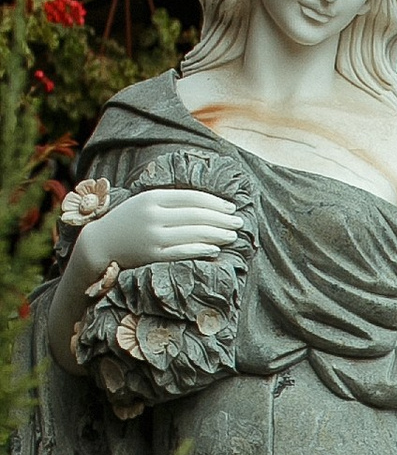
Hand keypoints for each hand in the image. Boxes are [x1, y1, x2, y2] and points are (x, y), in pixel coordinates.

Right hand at [62, 182, 240, 292]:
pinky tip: (214, 249)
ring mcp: (153, 237)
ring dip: (217, 234)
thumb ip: (170, 200)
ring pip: (193, 234)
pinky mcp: (152, 256)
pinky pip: (182, 252)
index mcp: (152, 198)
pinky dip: (200, 250)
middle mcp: (153, 216)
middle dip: (221, 219)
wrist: (100, 244)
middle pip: (196, 216)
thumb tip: (207, 204)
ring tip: (232, 235)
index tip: (231, 207)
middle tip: (239, 222)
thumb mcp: (145, 202)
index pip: (192, 197)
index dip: (215, 202)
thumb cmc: (128, 221)